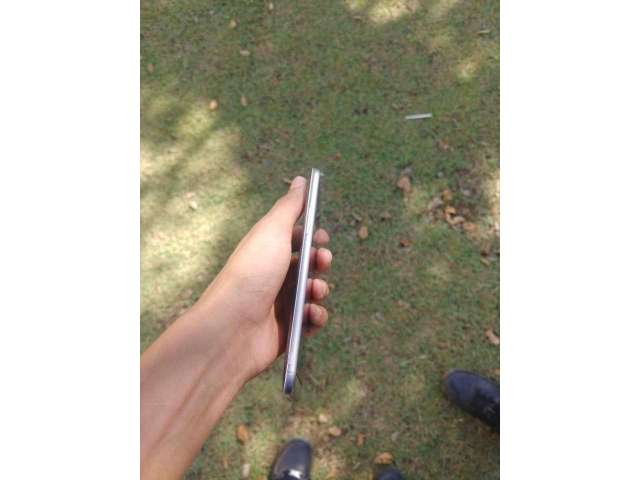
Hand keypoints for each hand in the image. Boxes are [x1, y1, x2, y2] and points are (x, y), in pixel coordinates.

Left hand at [192, 175, 332, 379]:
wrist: (231, 328)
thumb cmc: (251, 274)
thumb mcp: (272, 232)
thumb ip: (290, 206)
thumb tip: (302, 180)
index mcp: (266, 252)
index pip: (295, 240)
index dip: (312, 237)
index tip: (322, 237)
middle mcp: (272, 276)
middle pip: (307, 266)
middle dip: (320, 262)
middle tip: (321, 261)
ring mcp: (278, 304)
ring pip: (312, 293)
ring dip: (320, 290)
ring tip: (314, 292)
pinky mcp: (285, 330)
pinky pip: (310, 321)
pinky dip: (315, 317)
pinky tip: (311, 315)